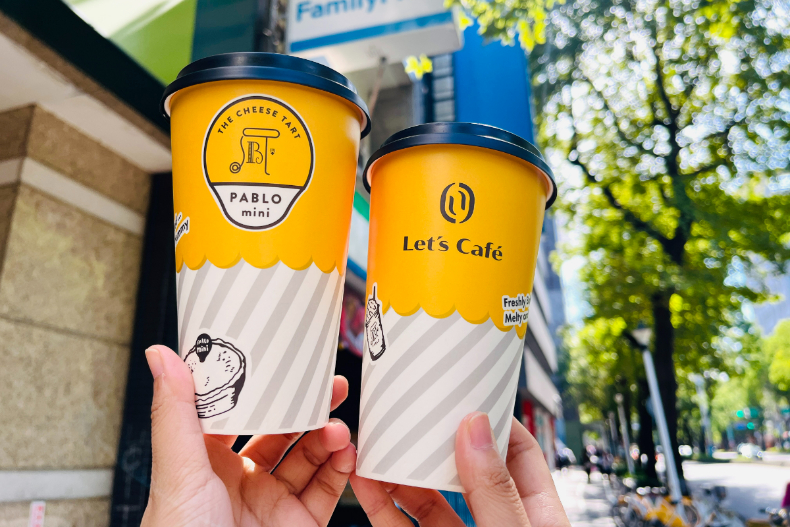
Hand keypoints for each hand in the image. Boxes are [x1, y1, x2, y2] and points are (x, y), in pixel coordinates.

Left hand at [141, 345, 354, 526]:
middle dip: (310, 408)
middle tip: (333, 385)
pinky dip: (342, 471)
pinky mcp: (300, 525)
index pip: (241, 410)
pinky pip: (327, 492)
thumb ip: (176, 413)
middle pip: (284, 430)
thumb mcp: (178, 472)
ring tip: (339, 429)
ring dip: (329, 439)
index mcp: (207, 459)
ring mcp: (272, 502)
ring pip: (310, 459)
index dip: (266, 384)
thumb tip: (160, 354)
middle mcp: (242, 477)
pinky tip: (347, 456)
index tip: (287, 358)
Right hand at [350, 412, 570, 526]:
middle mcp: (498, 526)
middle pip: (465, 469)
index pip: (518, 452)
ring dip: (402, 469)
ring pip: (429, 499)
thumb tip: (475, 428)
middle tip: (410, 407)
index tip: (463, 389)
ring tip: (378, 439)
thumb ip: (494, 492)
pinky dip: (383, 506)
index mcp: (538, 515)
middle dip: (436, 439)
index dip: (492, 418)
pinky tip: (367, 483)